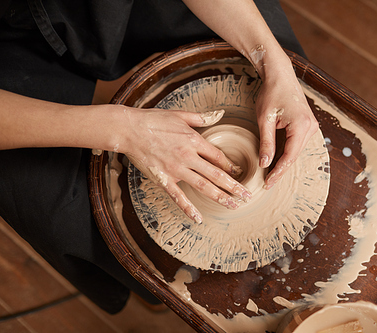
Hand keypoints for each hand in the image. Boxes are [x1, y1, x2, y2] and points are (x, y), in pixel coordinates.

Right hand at [119, 107, 251, 222]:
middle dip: (234, 186)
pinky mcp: (163, 179)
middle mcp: (188, 156)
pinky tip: (198, 218)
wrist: (129, 129)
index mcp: (194, 140)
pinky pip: (178, 196)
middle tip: (247, 195)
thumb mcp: (180, 115)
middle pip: (216, 174)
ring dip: (220, 196)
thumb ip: (202, 118)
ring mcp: (176, 169)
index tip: (240, 173)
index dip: (231, 166)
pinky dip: (188, 208)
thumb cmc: (153, 120)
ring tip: (233, 205)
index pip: (218, 156)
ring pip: (203, 186)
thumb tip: (219, 114)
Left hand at [255, 68, 318, 189]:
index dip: (278, 171)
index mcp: (301, 126)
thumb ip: (266, 143)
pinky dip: (286, 152)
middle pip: (294, 155)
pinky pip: (296, 143)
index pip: (289, 156)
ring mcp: (311, 126)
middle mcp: (310, 127)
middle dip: (280, 169)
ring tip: (269, 174)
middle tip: (267, 183)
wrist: (280, 75)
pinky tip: (276, 160)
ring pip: (295, 150)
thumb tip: (264, 164)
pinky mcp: (307, 124)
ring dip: (283, 161)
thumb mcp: (264, 119)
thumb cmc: (271, 93)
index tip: (268, 183)